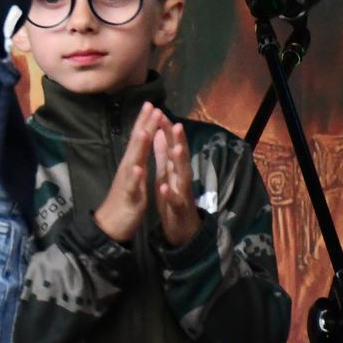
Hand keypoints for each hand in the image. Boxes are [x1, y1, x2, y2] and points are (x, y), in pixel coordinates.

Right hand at [92, 103, 161, 241]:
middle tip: (151, 106)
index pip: (140, 139)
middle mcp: (128, 168)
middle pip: (137, 144)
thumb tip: (141, 141)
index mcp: (133, 164)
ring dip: (139, 147)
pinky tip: (138, 168)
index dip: (146, 122)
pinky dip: (135, 177)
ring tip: (145, 130)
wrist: (111, 225)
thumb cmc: (125, 200)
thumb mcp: (134, 176)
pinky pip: (132, 186)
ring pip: (133, 162)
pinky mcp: (129, 197)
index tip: (152, 104)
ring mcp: (127, 182)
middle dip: (144, 125)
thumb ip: (138, 158)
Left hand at [151, 117, 202, 246]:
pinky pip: (175, 201)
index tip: (160, 112)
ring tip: (176, 148)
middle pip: (180, 157)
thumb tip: (159, 133)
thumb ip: (163, 155)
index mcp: (174, 169)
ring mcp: (182, 193)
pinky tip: (165, 187)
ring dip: (179, 162)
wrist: (182, 231)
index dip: (166, 130)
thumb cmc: (172, 200)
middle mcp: (181, 178)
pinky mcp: (179, 210)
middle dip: (178, 141)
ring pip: (182, 176)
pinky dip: (170, 193)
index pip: (171, 146)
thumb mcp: (165, 174)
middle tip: (176, 124)